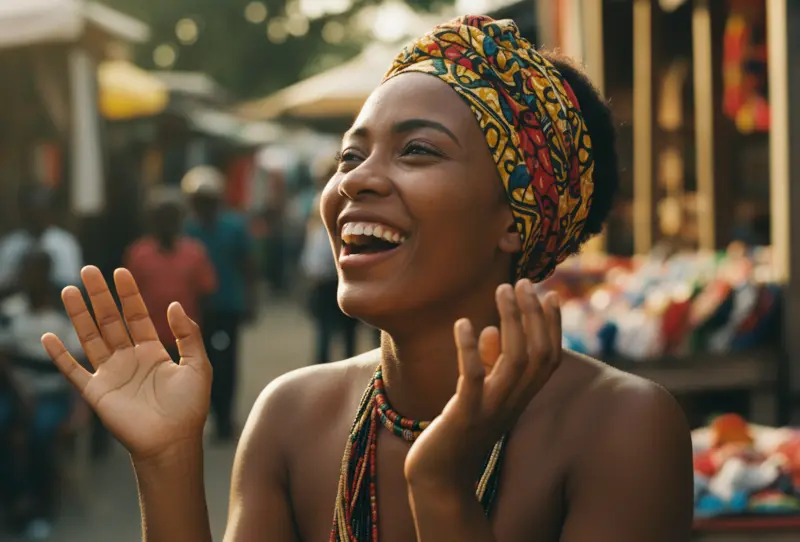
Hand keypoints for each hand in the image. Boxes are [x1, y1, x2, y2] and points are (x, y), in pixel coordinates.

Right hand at [41, 266, 211, 462]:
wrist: (172, 442)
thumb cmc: (189, 406)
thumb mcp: (197, 365)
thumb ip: (189, 334)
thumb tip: (175, 304)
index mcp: (153, 351)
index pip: (137, 315)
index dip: (129, 294)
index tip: (121, 271)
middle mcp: (129, 358)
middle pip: (111, 320)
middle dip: (100, 295)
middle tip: (89, 269)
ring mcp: (111, 373)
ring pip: (91, 337)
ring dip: (79, 314)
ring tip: (69, 289)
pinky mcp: (96, 391)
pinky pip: (73, 370)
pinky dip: (59, 355)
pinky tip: (48, 336)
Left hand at [404, 280, 561, 493]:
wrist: (439, 481)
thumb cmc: (457, 435)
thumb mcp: (478, 396)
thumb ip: (486, 365)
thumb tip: (487, 329)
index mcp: (519, 398)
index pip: (548, 358)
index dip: (553, 326)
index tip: (550, 293)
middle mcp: (512, 402)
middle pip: (537, 353)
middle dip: (533, 314)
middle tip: (523, 281)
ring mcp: (490, 410)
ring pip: (514, 360)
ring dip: (510, 321)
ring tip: (501, 289)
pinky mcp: (464, 417)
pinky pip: (473, 379)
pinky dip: (470, 349)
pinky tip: (465, 323)